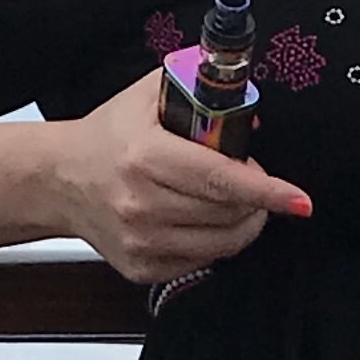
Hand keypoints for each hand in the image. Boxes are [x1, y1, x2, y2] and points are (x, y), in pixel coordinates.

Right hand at [46, 68, 313, 284]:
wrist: (60, 180)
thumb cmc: (108, 137)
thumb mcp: (147, 97)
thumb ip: (198, 91)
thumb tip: (249, 113)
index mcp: (145, 157)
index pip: (220, 180)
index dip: (267, 191)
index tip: (298, 200)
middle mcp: (141, 203)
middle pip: (228, 213)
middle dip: (255, 198)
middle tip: (248, 180)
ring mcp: (141, 241)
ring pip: (222, 242)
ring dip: (241, 221)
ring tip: (231, 200)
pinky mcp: (142, 267)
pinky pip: (203, 261)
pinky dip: (214, 241)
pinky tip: (199, 218)